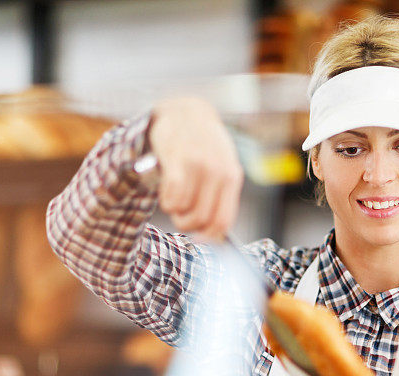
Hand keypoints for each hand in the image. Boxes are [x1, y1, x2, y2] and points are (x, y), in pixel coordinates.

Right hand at [149, 97, 243, 239]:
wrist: (186, 112)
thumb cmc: (204, 146)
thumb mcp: (222, 167)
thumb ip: (221, 195)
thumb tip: (214, 233)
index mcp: (232, 176)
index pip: (223, 221)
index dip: (209, 237)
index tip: (198, 239)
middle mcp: (218, 171)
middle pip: (202, 220)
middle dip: (187, 225)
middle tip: (180, 216)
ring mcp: (198, 165)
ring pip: (184, 211)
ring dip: (175, 212)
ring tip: (174, 197)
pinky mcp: (177, 159)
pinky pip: (171, 198)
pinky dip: (166, 201)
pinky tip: (166, 190)